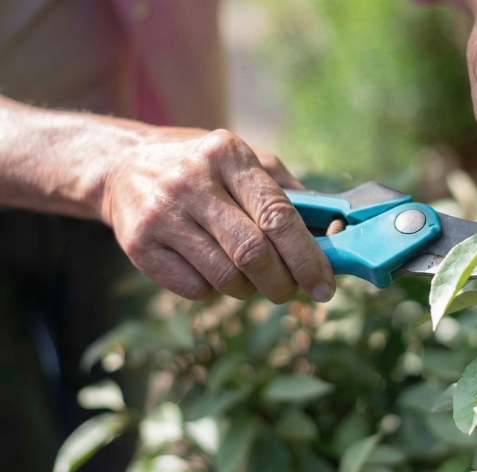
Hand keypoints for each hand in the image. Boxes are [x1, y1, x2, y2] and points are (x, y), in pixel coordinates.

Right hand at [102, 128, 334, 301]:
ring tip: (251, 277)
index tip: (325, 285)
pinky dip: (215, 291)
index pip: (278, 215)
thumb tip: (333, 236)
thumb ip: (288, 193)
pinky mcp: (139, 247)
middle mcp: (192, 182)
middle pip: (253, 253)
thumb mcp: (245, 160)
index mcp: (228, 155)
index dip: (307, 257)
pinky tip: (213, 270)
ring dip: (249, 289)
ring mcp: (161, 215)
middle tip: (292, 291)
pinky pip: (195, 289)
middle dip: (283, 283)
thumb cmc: (202, 168)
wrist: (122, 166)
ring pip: (225, 277)